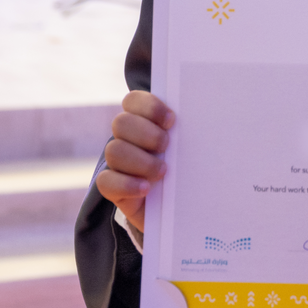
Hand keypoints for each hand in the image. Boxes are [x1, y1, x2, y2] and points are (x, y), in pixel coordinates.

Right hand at [96, 90, 175, 234]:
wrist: (178, 207)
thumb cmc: (185, 169)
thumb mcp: (187, 149)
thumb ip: (186, 131)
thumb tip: (202, 116)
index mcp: (142, 121)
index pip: (132, 101)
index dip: (149, 107)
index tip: (171, 121)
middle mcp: (125, 138)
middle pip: (121, 123)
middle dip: (146, 134)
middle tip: (166, 146)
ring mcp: (116, 163)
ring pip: (113, 151)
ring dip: (140, 161)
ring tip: (163, 172)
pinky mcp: (112, 187)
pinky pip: (105, 181)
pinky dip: (127, 184)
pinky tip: (146, 189)